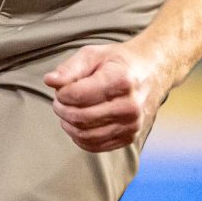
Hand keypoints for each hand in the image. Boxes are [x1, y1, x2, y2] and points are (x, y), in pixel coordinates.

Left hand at [41, 39, 173, 153]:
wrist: (151, 72)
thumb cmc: (118, 62)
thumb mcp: (93, 55)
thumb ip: (70, 68)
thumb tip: (50, 81)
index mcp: (121, 81)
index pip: (77, 96)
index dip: (61, 93)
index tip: (61, 87)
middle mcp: (129, 106)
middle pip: (80, 117)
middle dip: (62, 109)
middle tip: (59, 100)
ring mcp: (131, 124)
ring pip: (86, 135)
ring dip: (68, 124)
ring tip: (66, 111)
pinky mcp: (129, 137)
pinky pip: (95, 145)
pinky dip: (79, 137)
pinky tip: (77, 124)